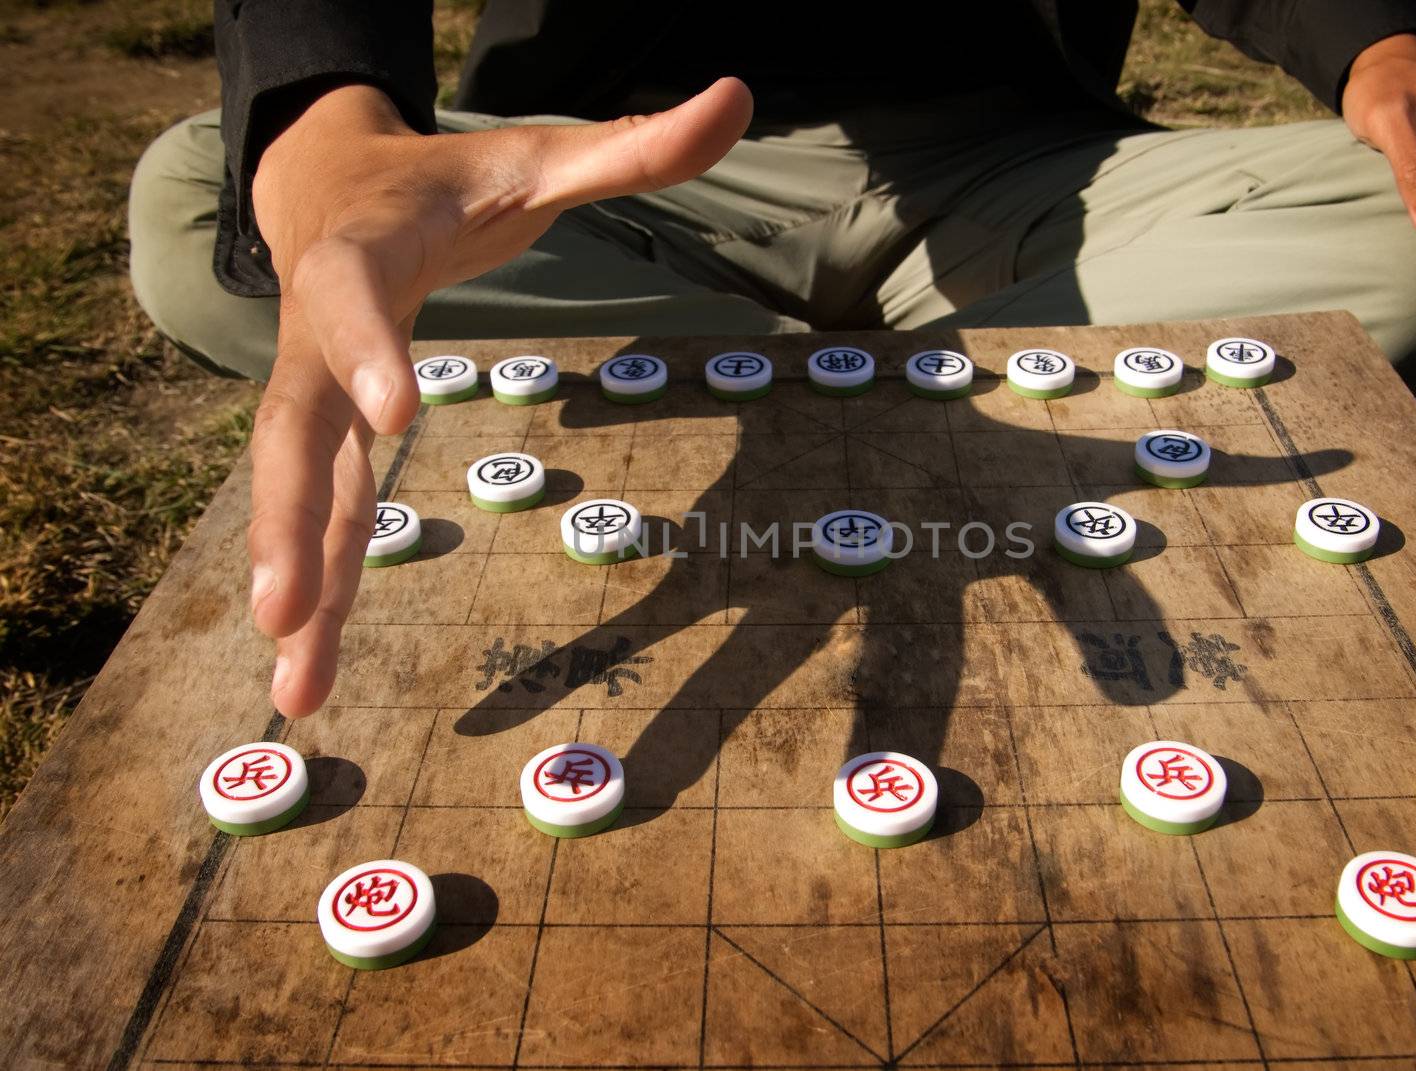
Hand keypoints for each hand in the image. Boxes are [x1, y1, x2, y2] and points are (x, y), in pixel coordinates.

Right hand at [248, 79, 753, 715]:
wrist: (326, 185)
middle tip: (280, 609)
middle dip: (287, 520)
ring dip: (295, 591)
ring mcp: (313, 394)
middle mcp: (317, 334)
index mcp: (366, 252)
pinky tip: (305, 676)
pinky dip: (313, 597)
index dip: (368, 351)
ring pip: (295, 495)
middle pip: (292, 426)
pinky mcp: (323, 439)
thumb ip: (633, 144)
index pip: (354, 296)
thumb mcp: (534, 156)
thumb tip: (739, 95)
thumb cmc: (442, 180)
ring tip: (292, 696)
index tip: (398, 418)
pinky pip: (315, 517)